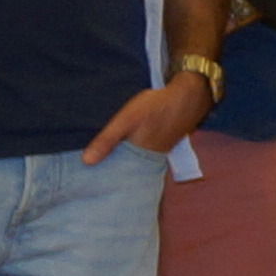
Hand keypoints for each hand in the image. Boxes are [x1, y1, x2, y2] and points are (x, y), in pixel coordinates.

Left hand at [79, 73, 212, 167]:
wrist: (189, 95)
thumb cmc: (156, 106)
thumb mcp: (127, 119)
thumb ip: (107, 140)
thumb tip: (86, 162)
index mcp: (140, 157)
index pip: (118, 175)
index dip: (103, 177)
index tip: (87, 180)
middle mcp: (151, 158)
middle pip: (127, 170)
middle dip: (111, 170)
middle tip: (91, 172)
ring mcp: (159, 150)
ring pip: (135, 161)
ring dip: (122, 161)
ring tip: (103, 160)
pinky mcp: (163, 141)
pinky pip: (143, 153)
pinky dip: (133, 152)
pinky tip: (125, 146)